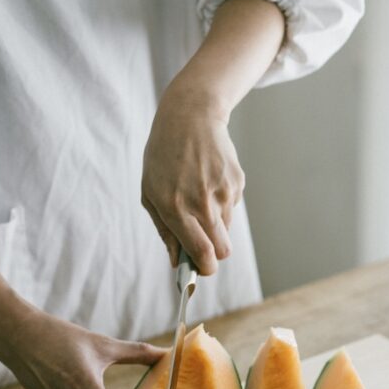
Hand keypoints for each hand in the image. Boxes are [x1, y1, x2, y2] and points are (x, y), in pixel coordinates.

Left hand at [141, 88, 244, 275]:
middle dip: (213, 256)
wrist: (190, 117)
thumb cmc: (163, 157)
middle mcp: (202, 202)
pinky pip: (231, 208)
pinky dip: (220, 204)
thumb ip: (165, 231)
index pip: (202, 252)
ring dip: (214, 225)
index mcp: (176, 207)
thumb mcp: (151, 193)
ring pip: (226, 230)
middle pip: (222, 251)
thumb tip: (177, 262)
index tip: (200, 270)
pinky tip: (207, 182)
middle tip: (202, 247)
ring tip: (198, 198)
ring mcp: (223, 192)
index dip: (204, 269)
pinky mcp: (237, 182)